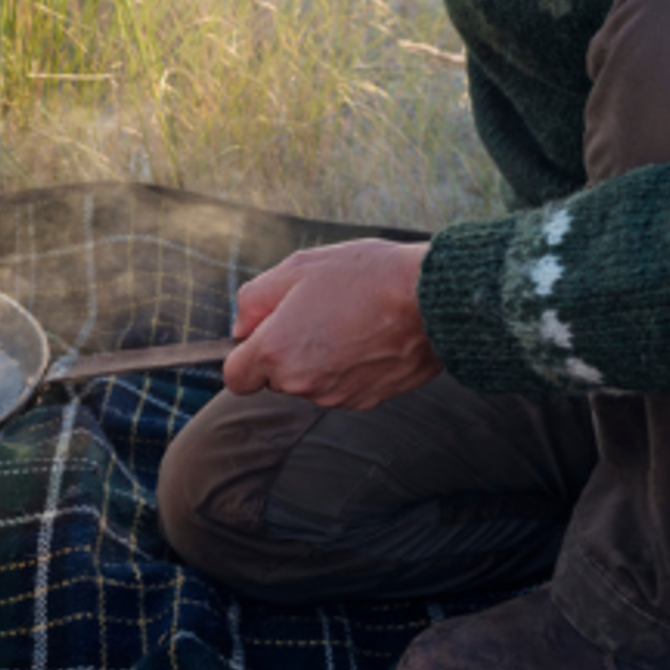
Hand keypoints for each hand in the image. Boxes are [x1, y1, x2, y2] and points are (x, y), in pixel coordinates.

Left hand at [223, 239, 438, 409]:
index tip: (268, 332)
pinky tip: (370, 337)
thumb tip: (241, 328)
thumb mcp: (297, 269)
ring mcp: (336, 396)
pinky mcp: (367, 401)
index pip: (236, 377)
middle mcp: (302, 383)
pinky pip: (343, 386)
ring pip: (311, 382)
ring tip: (350, 320)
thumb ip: (254, 300)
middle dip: (287, 351)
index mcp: (275, 352)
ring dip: (320, 359)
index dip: (247, 354)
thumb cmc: (365, 276)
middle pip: (276, 378)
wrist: (433, 299)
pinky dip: (349, 368)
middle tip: (318, 312)